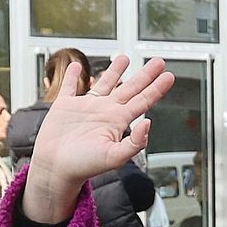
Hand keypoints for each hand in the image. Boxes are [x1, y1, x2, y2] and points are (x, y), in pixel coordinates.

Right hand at [25, 55, 174, 223]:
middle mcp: (105, 112)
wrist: (57, 168)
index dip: (157, 88)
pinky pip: (70, 87)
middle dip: (145, 75)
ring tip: (125, 58)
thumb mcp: (115, 156)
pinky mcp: (64, 106)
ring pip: (104, 84)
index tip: (169, 76)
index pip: (143, 101)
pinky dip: (72, 75)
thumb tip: (149, 122)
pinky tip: (75, 66)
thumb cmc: (85, 166)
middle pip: (130, 88)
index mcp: (118, 122)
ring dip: (114, 71)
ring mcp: (86, 108)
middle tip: (159, 62)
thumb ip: (136, 142)